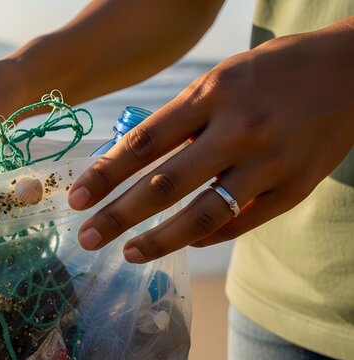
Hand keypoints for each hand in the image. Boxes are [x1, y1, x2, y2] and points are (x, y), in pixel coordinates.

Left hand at [68, 18, 353, 262]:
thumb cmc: (272, 72)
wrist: (350, 69)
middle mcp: (237, 130)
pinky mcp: (295, 187)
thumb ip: (180, 119)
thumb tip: (131, 161)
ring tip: (131, 253)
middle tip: (88, 237)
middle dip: (118, 216)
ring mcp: (269, 162)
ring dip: (160, 239)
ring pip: (203, 214)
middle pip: (164, 184)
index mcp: (211, 95)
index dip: (105, 174)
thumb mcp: (219, 80)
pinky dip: (207, 236)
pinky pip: (241, 223)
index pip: (144, 143)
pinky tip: (184, 241)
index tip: (77, 198)